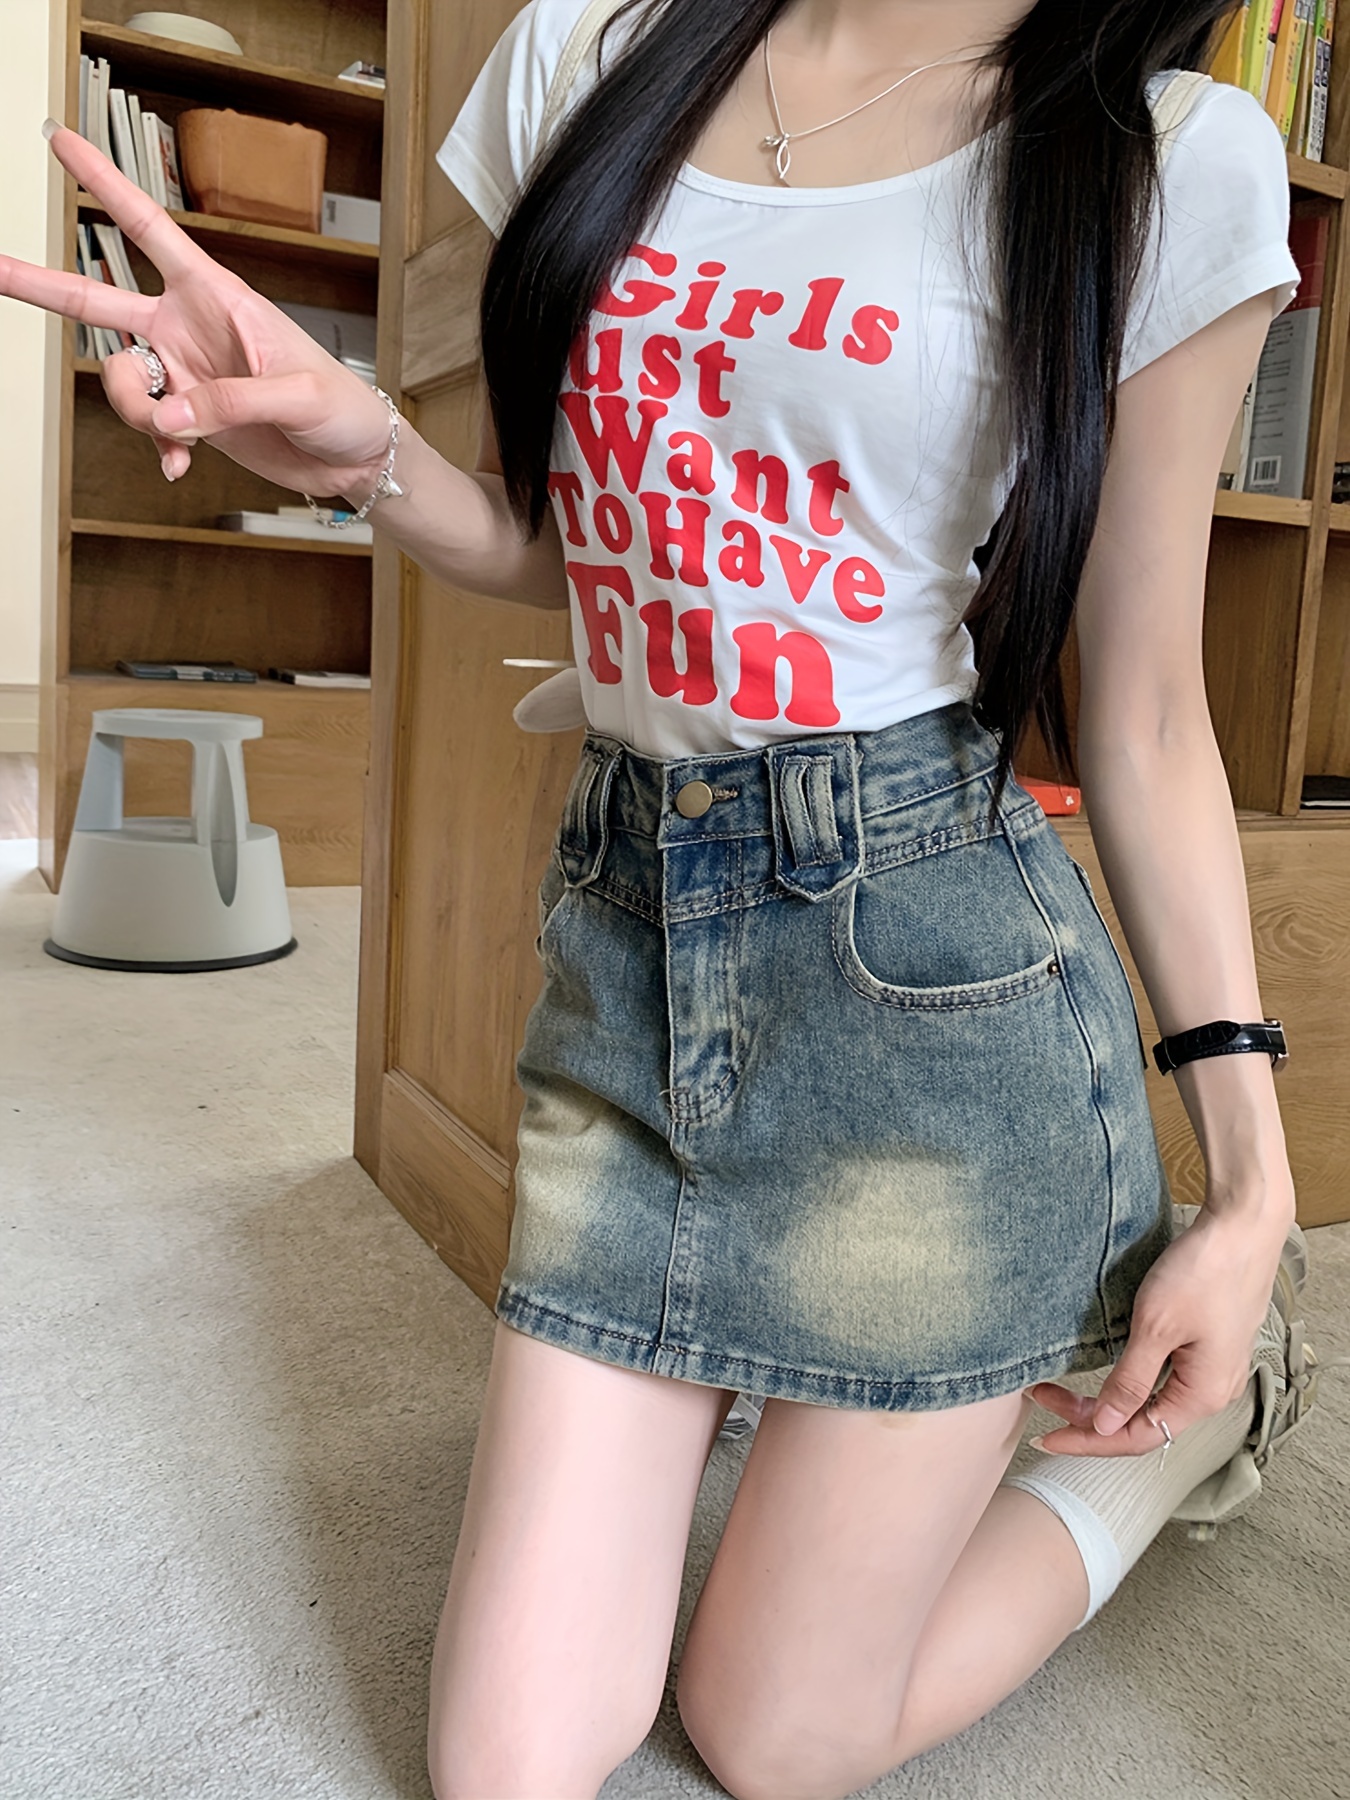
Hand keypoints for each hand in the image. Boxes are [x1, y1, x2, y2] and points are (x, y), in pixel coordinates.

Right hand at [0, 122, 391, 498]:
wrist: (355, 460)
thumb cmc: (343, 408)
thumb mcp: (297, 394)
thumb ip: (229, 401)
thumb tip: (169, 420)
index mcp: (217, 296)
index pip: (150, 227)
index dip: (104, 183)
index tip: (61, 142)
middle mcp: (189, 328)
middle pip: (99, 300)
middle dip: (41, 285)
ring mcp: (186, 373)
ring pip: (122, 382)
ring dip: (140, 412)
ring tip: (183, 435)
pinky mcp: (191, 417)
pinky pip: (149, 428)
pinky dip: (160, 448)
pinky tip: (181, 464)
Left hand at [1026, 1196, 1292, 1458]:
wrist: (1243, 1226)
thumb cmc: (1204, 1272)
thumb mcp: (1156, 1327)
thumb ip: (1130, 1382)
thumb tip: (1105, 1427)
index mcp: (1202, 1396)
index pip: (1136, 1437)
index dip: (1087, 1441)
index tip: (1044, 1437)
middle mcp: (1211, 1391)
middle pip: (1141, 1421)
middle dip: (1089, 1417)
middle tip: (1043, 1399)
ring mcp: (1212, 1369)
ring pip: (1150, 1400)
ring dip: (1105, 1399)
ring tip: (1061, 1391)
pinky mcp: (1208, 1346)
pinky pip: (1163, 1379)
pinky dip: (1128, 1381)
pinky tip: (1105, 1375)